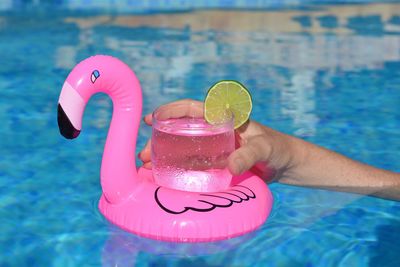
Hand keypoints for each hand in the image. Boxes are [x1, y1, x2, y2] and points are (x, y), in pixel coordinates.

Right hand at [138, 99, 299, 181]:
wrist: (287, 166)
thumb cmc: (278, 149)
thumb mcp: (265, 149)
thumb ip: (249, 154)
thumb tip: (230, 165)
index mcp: (223, 118)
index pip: (192, 109)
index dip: (170, 111)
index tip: (151, 119)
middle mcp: (215, 130)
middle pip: (182, 130)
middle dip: (160, 139)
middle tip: (144, 154)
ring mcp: (215, 146)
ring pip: (184, 147)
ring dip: (165, 154)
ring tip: (148, 166)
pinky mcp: (217, 162)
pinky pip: (194, 162)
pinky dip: (179, 167)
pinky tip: (166, 175)